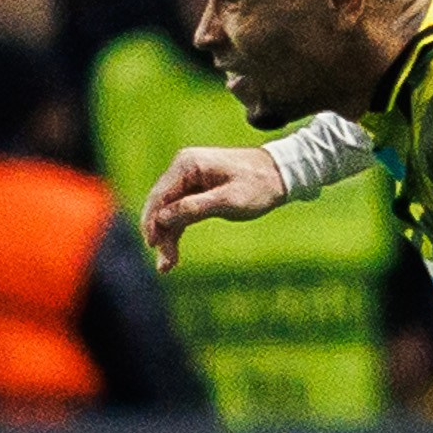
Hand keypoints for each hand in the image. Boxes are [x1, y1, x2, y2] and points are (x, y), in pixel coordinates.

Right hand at [141, 145, 285, 270]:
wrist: (280, 174)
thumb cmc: (259, 185)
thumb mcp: (229, 200)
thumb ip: (194, 208)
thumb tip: (161, 218)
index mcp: (188, 165)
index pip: (159, 196)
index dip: (152, 222)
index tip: (152, 246)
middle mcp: (184, 168)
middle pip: (161, 206)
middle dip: (159, 235)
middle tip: (164, 266)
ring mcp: (189, 179)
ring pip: (169, 212)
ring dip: (167, 237)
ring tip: (167, 267)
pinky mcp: (196, 189)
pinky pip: (180, 212)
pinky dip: (177, 231)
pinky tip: (173, 253)